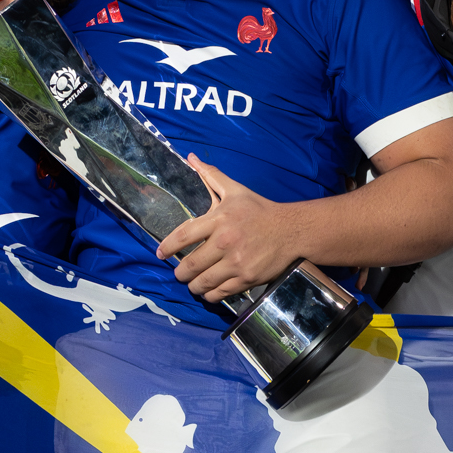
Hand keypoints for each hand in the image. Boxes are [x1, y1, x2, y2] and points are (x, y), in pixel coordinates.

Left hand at [154, 155, 301, 301]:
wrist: (291, 230)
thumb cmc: (260, 210)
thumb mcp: (236, 190)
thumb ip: (211, 176)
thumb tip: (192, 158)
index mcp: (219, 220)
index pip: (183, 236)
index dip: (168, 247)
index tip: (160, 254)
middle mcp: (225, 242)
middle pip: (190, 265)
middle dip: (180, 273)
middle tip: (179, 273)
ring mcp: (236, 263)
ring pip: (203, 282)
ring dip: (193, 286)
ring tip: (193, 284)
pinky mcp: (246, 279)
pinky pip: (219, 293)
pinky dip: (210, 294)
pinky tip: (209, 291)